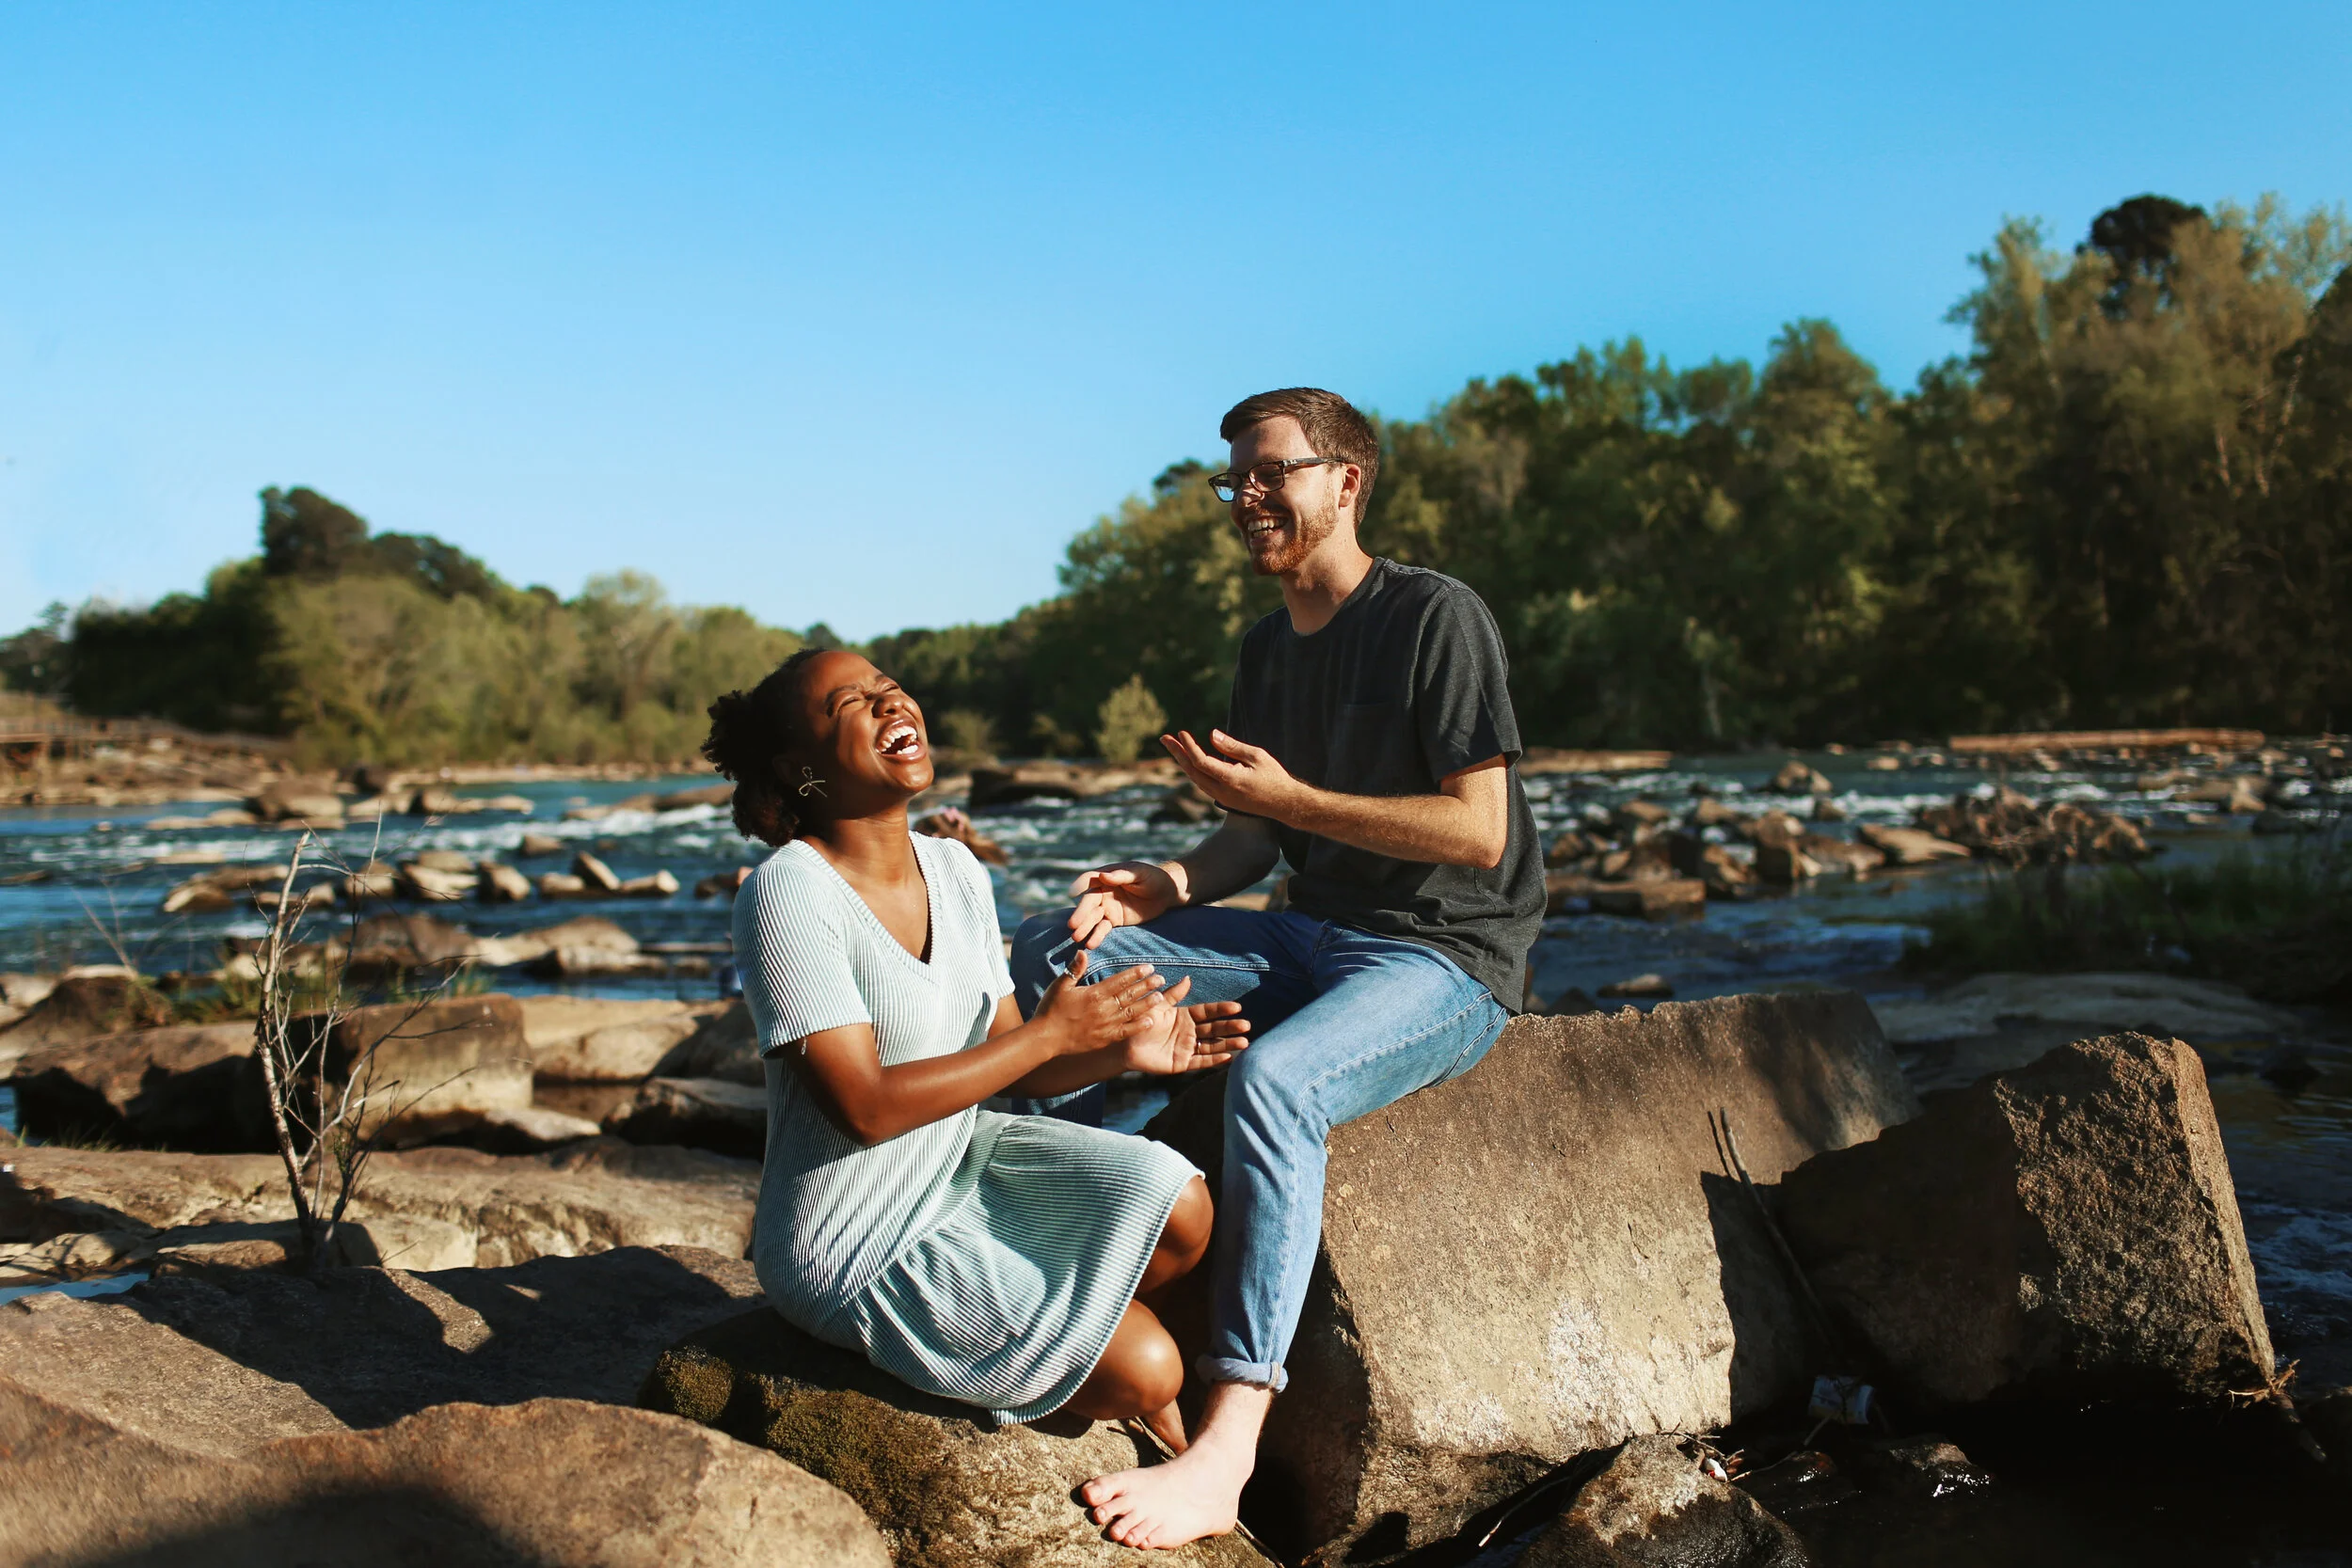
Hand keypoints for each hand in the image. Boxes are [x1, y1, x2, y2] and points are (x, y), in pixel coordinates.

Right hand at [1033, 949, 1172, 1054]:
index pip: (1120, 981)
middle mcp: (1104, 1009)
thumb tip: (1082, 951)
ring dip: (1147, 1004)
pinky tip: (1151, 1021)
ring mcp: (1106, 1025)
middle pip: (1130, 995)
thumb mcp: (1060, 985)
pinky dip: (1139, 1026)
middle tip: (1161, 978)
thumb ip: (1074, 969)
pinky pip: (1126, 1031)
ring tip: (1161, 997)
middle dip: (1147, 985)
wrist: (1046, 1038)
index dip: (1136, 973)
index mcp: (1094, 994)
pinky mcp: (1105, 1039)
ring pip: (1132, 1012)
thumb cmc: (1051, 1009)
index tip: (1149, 967)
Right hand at [1067, 861, 1179, 949]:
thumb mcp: (1140, 873)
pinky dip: (1097, 936)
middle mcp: (1102, 891)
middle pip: (1088, 902)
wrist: (1166, 893)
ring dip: (1084, 928)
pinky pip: (1103, 929)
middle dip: (1080, 914)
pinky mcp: (1114, 921)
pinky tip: (1091, 944)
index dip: (1080, 885)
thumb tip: (1104, 876)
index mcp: (1106, 876)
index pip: (1089, 879)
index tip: (1072, 893)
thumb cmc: (1153, 877)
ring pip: (1092, 918)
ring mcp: (1107, 907)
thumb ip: (1122, 875)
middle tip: (1073, 925)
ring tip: (1077, 938)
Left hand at [1121, 998, 1249, 1076]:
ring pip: (1211, 1045)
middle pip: (1214, 1029)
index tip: (1237, 1007)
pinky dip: (1214, 1060)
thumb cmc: (1140, 1022)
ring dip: (1228, 1044)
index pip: (1208, 1012)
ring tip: (1244, 1042)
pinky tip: (1228, 1057)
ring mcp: (1187, 1048)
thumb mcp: (1157, 1006)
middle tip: (1246, 1025)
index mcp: (1185, 1016)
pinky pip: (1200, 1061)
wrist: (1124, 1044)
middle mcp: (1190, 1032)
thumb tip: (1188, 979)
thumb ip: (1173, 995)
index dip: (1222, 1009)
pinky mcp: (1182, 1063)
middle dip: (1230, 1027)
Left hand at [1161, 730, 1303, 820]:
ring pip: (1195, 779)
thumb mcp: (1257, 756)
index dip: (1189, 747)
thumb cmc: (1274, 777)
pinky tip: (1189, 760)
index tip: (1182, 733)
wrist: (1285, 804)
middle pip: (1192, 771)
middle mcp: (1222, 792)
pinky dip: (1193, 770)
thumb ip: (1233, 747)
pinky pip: (1203, 784)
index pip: (1201, 763)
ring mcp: (1222, 798)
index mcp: (1231, 780)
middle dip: (1177, 753)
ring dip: (1183, 762)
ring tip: (1173, 746)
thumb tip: (1212, 735)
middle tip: (1164, 738)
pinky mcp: (1224, 800)